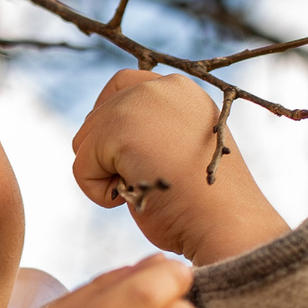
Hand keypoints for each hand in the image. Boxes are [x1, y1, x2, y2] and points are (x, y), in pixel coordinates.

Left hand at [72, 70, 289, 264]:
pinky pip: (81, 166)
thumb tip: (111, 140)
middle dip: (107, 155)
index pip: (122, 86)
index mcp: (181, 90)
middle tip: (146, 180)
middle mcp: (160, 86)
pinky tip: (133, 196)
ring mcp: (140, 102)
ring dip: (104, 175)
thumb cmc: (207, 202)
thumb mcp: (183, 150)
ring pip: (84, 142)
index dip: (111, 122)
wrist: (225, 221)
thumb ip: (153, 131)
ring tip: (145, 188)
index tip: (124, 156)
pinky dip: (98, 192)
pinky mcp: (119, 128)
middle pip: (95, 116)